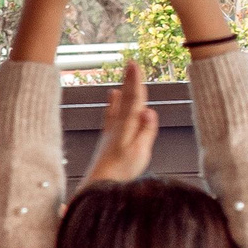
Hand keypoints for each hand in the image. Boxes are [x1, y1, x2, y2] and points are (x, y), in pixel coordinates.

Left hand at [85, 61, 158, 184]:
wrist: (98, 185)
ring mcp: (111, 132)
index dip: (135, 82)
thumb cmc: (121, 171)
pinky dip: (114, 103)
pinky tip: (112, 99)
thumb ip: (145, 131)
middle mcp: (117, 126)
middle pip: (126, 99)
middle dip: (130, 81)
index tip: (135, 65)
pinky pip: (112, 114)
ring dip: (124, 89)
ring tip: (124, 76)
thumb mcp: (139, 153)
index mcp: (126, 127)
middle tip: (131, 63)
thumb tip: (149, 110)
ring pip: (119, 105)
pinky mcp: (108, 139)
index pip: (134, 100)